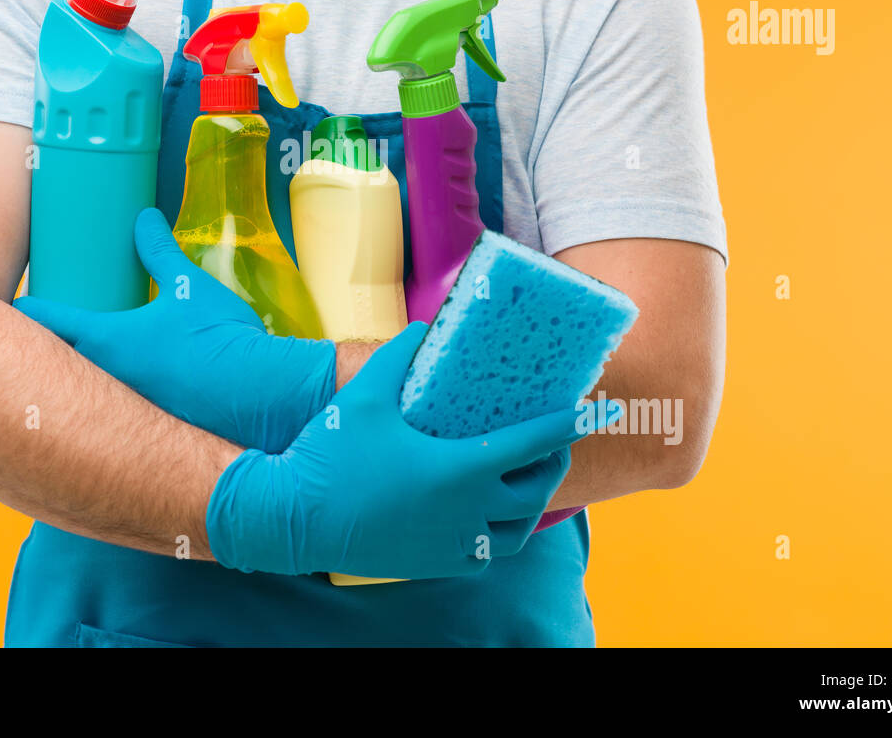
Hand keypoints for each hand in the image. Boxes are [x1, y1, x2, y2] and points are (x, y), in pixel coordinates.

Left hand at [15, 208, 336, 452]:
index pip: (49, 321)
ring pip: (85, 387)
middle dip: (44, 346)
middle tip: (40, 331)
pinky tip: (127, 388)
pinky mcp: (149, 426)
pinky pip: (116, 408)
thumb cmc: (220, 337)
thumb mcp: (189, 286)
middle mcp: (106, 376)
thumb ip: (160, 252)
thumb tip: (144, 218)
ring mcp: (125, 406)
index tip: (16, 301)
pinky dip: (109, 398)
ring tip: (81, 356)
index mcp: (108, 339)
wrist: (260, 396)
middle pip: (55, 360)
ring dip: (79, 372)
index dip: (27, 308)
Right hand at [206, 323, 618, 579]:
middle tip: (554, 442)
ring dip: (531, 505)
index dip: (570, 426)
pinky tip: (487, 519)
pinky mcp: (433, 564)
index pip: (532, 443)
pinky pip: (485, 557)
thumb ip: (398, 356)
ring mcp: (452, 544)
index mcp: (458, 468)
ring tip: (527, 482)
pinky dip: (497, 537)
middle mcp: (466, 511)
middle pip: (535, 490)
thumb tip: (423, 326)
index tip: (600, 412)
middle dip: (554, 463)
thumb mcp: (365, 395)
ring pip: (517, 531)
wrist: (291, 518)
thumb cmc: (330, 454)